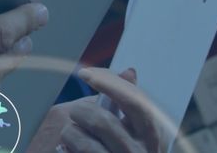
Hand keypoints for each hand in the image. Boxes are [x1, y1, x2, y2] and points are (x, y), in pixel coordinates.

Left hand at [50, 68, 170, 152]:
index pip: (136, 103)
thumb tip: (130, 71)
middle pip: (103, 121)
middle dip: (81, 112)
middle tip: (75, 113)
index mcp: (151, 136)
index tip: (85, 73)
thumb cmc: (117, 147)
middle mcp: (139, 152)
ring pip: (83, 141)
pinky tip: (66, 149)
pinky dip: (65, 148)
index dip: (109, 84)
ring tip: (71, 136)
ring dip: (70, 134)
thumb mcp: (129, 128)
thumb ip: (126, 103)